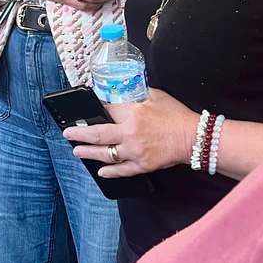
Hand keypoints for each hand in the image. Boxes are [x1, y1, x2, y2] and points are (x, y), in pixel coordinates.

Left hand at [63, 89, 195, 177]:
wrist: (195, 137)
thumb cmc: (176, 115)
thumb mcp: (155, 95)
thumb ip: (136, 93)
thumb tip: (122, 91)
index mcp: (132, 113)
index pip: (106, 110)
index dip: (96, 109)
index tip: (87, 110)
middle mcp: (130, 133)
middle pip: (97, 134)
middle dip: (79, 134)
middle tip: (68, 133)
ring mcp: (134, 151)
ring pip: (105, 154)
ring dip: (88, 152)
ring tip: (77, 151)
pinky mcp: (142, 165)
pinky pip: (121, 170)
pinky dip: (110, 171)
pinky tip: (100, 171)